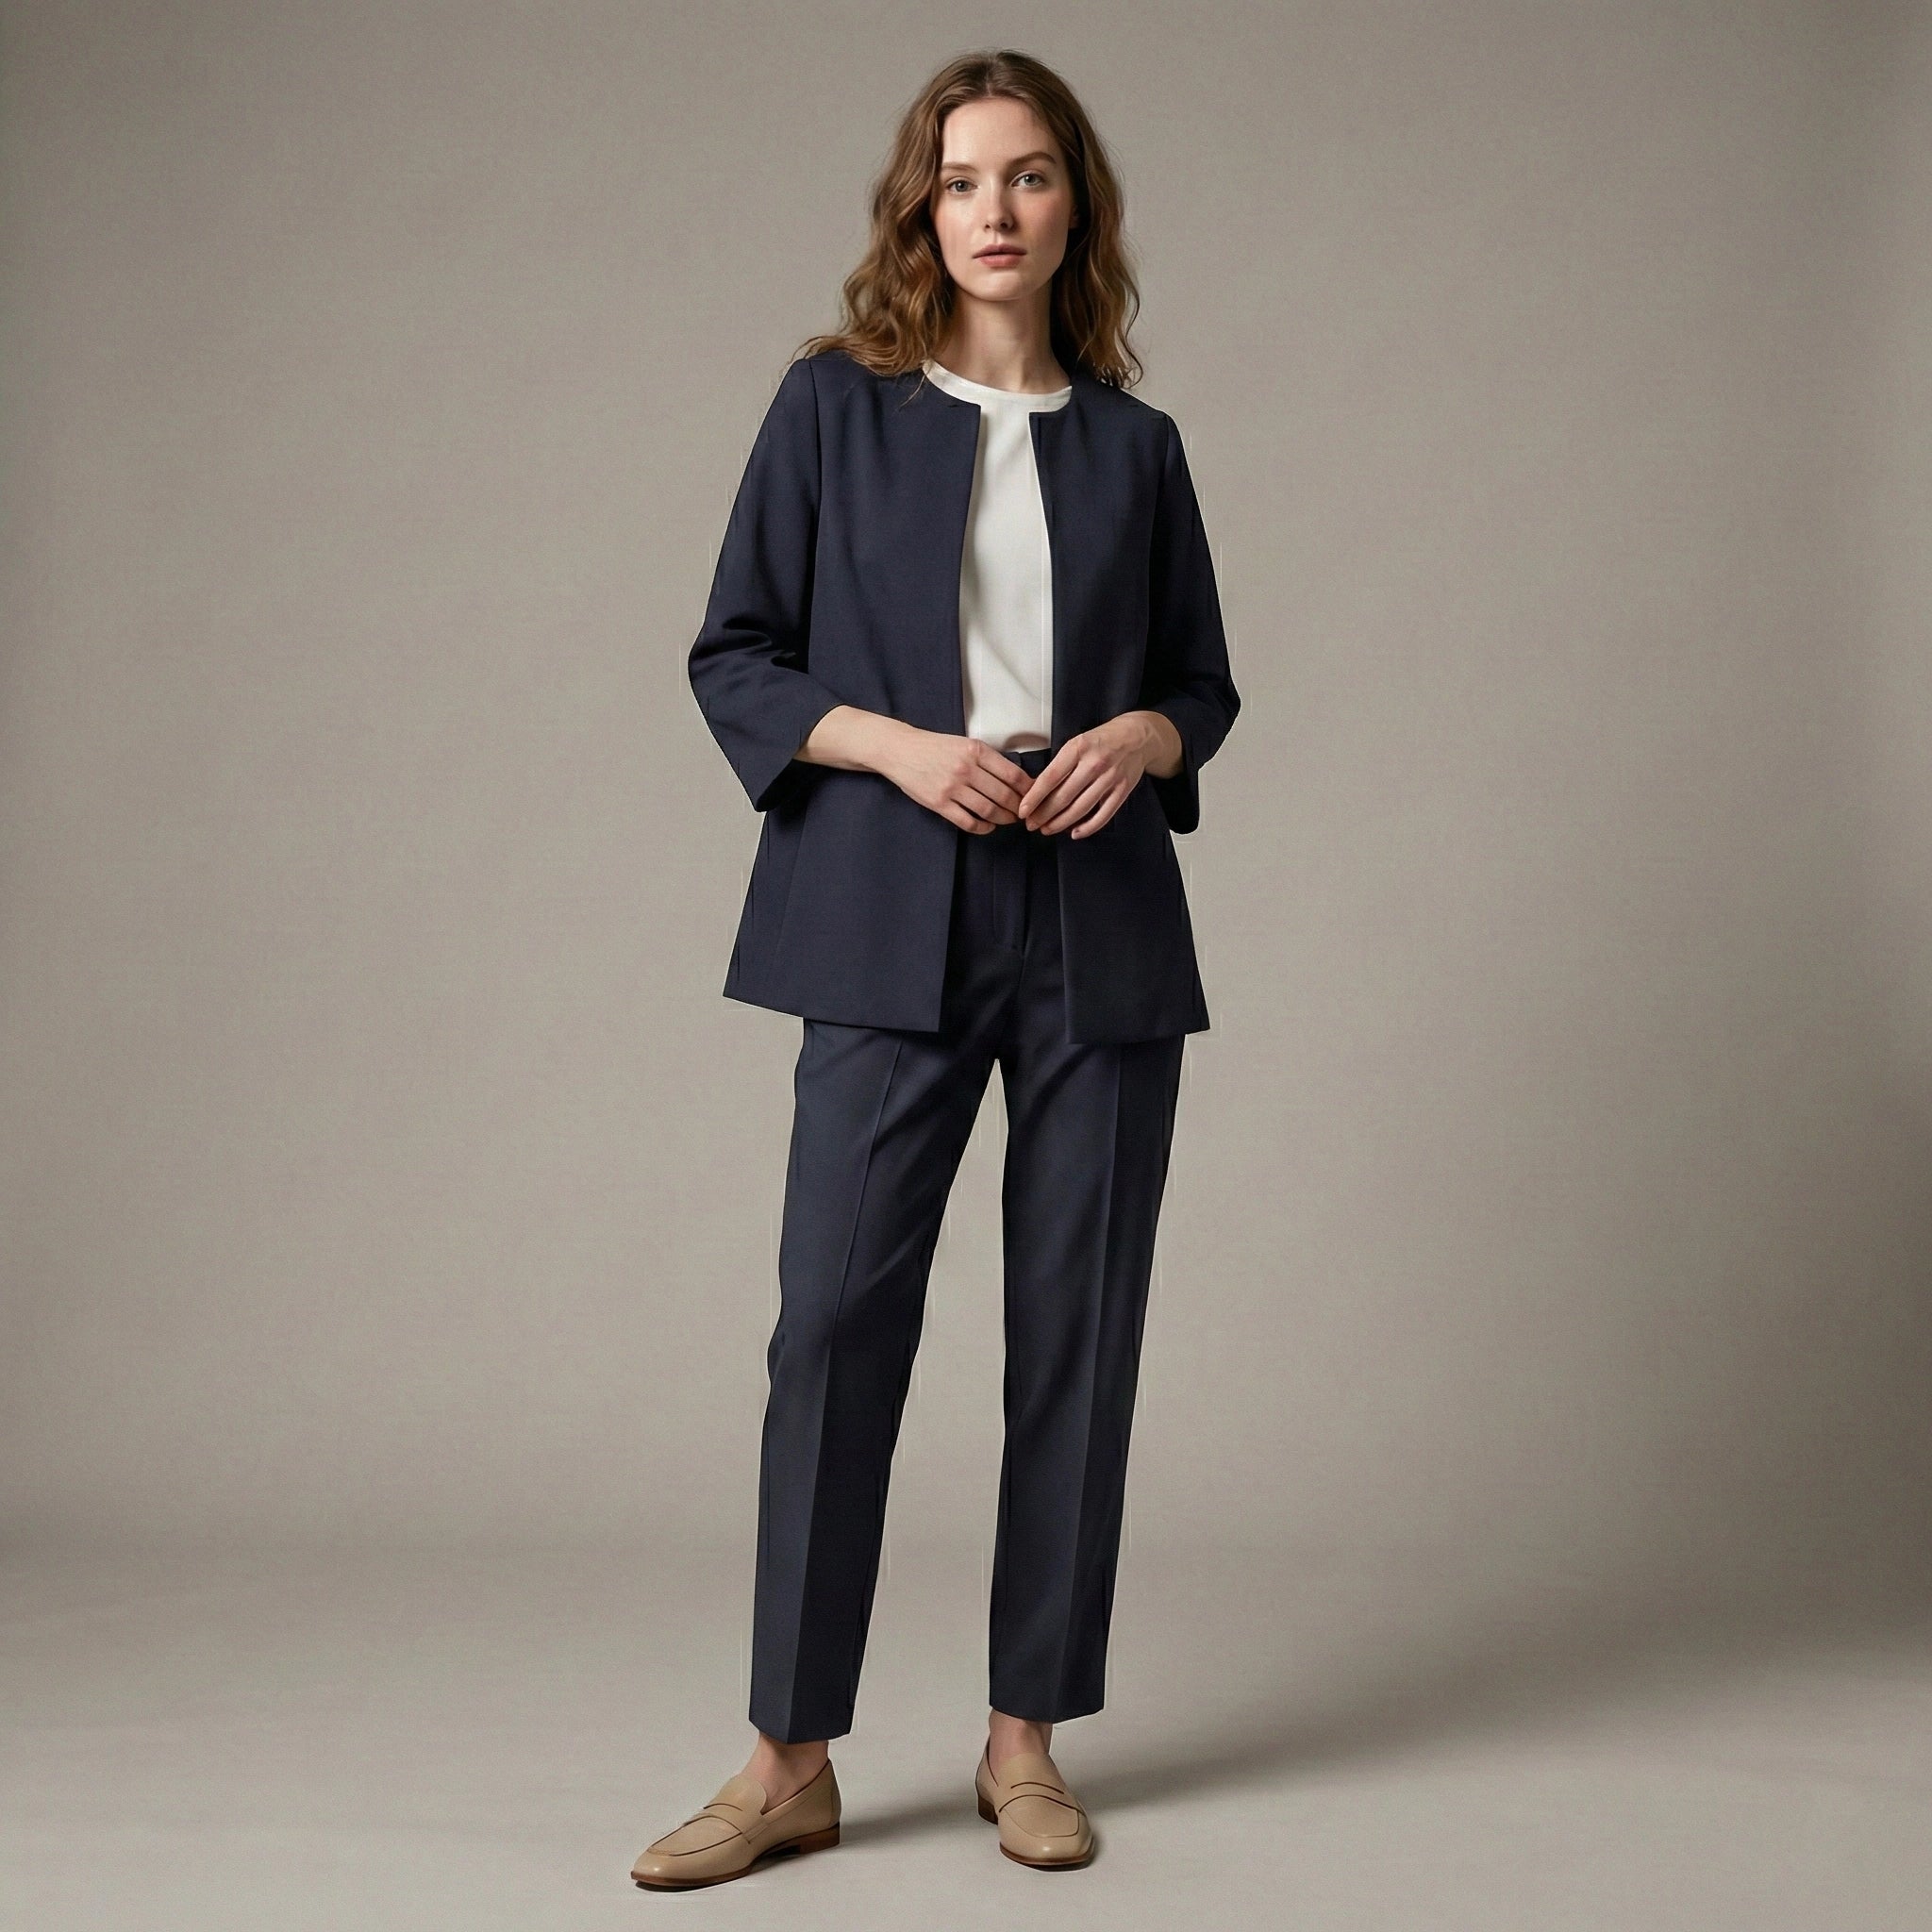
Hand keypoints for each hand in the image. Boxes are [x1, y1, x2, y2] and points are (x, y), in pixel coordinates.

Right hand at [873, 727, 1034, 834]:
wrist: (900, 750)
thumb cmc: (934, 747)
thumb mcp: (964, 744)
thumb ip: (987, 759)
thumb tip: (1015, 779)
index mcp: (976, 750)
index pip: (1012, 774)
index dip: (1028, 790)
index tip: (1034, 796)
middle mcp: (966, 769)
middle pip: (1004, 795)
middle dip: (1018, 808)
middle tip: (1024, 813)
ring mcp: (952, 788)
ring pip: (988, 810)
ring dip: (1004, 818)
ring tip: (1009, 820)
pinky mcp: (939, 803)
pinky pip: (968, 821)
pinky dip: (983, 827)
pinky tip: (988, 826)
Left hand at [1015, 712, 1179, 837]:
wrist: (1138, 735)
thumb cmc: (1102, 740)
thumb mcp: (1077, 742)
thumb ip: (1061, 764)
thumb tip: (1037, 791)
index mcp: (1078, 748)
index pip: (1050, 777)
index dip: (1034, 797)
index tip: (1023, 811)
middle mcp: (1094, 763)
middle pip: (1063, 796)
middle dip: (1043, 814)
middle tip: (1031, 825)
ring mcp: (1110, 778)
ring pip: (1081, 808)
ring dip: (1060, 823)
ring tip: (1047, 829)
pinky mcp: (1123, 790)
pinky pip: (1103, 815)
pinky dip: (1087, 828)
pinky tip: (1074, 833)